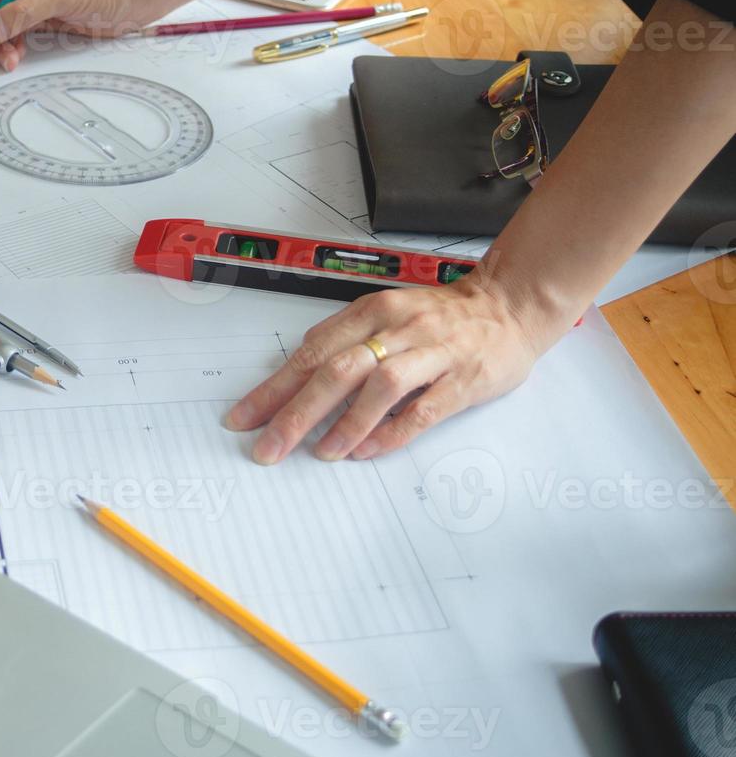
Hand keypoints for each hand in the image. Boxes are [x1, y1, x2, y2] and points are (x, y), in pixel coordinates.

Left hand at [224, 279, 548, 463]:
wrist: (511, 304)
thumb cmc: (440, 315)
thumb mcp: (385, 311)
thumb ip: (344, 336)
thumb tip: (298, 366)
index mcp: (372, 311)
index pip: (311, 352)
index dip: (274, 387)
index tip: (244, 418)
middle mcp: (398, 328)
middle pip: (337, 370)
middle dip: (295, 412)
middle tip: (268, 447)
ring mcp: (432, 353)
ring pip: (380, 386)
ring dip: (346, 423)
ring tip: (320, 452)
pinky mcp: (464, 379)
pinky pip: (423, 410)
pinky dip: (392, 432)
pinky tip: (367, 450)